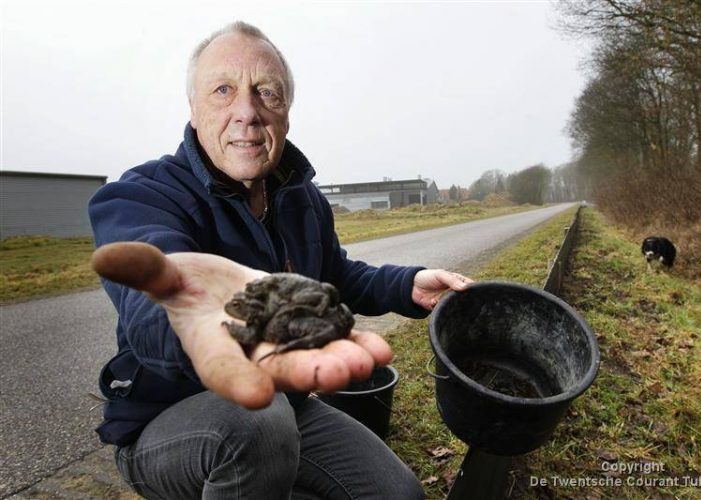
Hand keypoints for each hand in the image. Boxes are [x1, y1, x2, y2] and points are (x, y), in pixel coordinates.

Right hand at [92, 242, 391, 408]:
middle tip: (335, 374)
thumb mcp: (163, 274)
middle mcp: (249, 352)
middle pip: (277, 367)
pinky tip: (381, 347)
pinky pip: (331, 338)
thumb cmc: (182, 284)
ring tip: (368, 360)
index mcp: (210, 345)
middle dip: (306, 371)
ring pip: (312, 356)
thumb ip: (144, 268)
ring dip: (341, 360)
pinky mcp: (306, 325)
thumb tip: (104, 257)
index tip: (257, 395)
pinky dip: (354, 342)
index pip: (218, 367)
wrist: (216, 288)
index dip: (236, 381)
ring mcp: (282, 341)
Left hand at [412, 269, 473, 309]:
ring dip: (452, 304)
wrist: (412, 287)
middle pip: (465, 298)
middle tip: (463, 299)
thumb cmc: (427, 277)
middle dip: (465, 299)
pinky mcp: (440, 308)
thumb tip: (465, 287)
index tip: (477, 292)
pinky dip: (442, 308)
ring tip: (445, 299)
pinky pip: (445, 311)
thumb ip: (452, 280)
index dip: (473, 289)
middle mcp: (455, 292)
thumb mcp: (440, 275)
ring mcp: (448, 301)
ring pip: (455, 305)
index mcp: (457, 282)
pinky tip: (434, 301)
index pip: (470, 286)